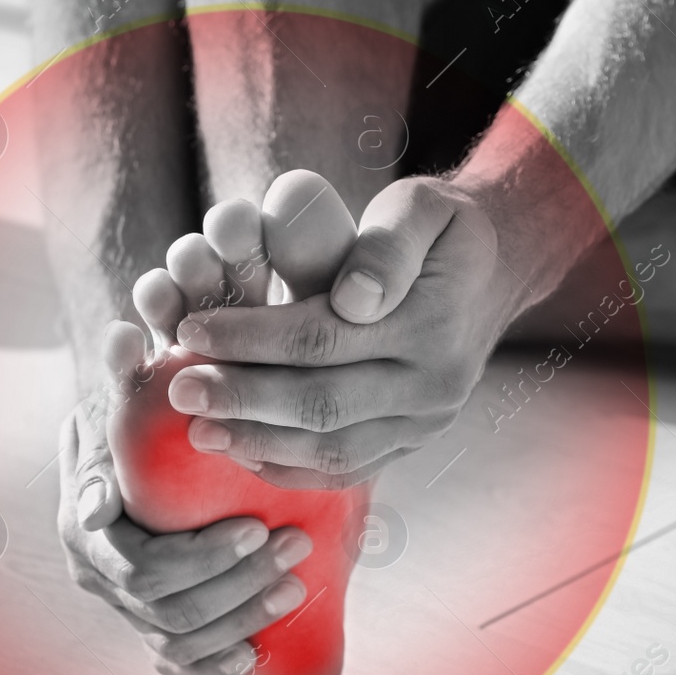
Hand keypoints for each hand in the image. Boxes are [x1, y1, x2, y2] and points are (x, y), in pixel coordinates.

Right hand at [55, 369, 315, 674]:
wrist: (133, 451)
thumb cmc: (139, 415)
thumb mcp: (130, 393)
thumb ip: (124, 372)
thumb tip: (122, 337)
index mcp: (81, 525)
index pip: (140, 562)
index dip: (198, 556)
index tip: (252, 530)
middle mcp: (95, 574)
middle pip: (164, 604)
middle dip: (234, 581)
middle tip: (292, 543)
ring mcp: (120, 606)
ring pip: (176, 636)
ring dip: (240, 614)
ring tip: (296, 580)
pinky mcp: (146, 628)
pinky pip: (178, 663)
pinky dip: (214, 663)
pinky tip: (257, 652)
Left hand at [171, 177, 531, 488]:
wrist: (495, 269)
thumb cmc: (440, 229)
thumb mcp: (423, 206)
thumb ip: (388, 245)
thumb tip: (353, 300)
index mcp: (432, 324)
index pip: (323, 339)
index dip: (250, 337)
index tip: (192, 328)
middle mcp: (434, 384)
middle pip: (322, 404)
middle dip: (242, 399)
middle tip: (180, 389)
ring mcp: (427, 422)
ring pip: (334, 449)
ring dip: (259, 443)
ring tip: (198, 429)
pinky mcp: (414, 441)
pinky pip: (350, 467)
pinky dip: (293, 468)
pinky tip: (243, 453)